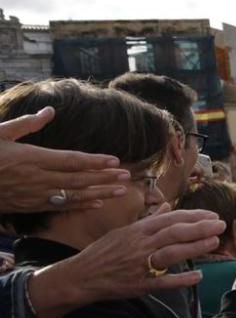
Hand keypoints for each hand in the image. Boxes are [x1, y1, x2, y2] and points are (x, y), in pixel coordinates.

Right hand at [0, 107, 131, 212]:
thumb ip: (26, 124)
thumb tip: (49, 110)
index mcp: (31, 158)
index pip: (70, 160)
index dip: (94, 161)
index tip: (114, 160)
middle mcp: (36, 178)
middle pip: (77, 179)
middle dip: (104, 178)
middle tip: (127, 176)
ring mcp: (33, 194)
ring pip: (72, 195)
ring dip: (98, 193)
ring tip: (120, 191)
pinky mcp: (28, 205)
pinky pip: (59, 207)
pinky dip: (79, 205)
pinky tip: (96, 203)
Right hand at [30, 207, 225, 317]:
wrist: (80, 276)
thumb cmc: (103, 252)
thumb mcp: (123, 231)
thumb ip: (149, 220)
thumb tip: (167, 206)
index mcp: (138, 230)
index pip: (171, 219)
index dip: (193, 216)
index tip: (212, 215)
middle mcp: (140, 244)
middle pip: (174, 232)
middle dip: (200, 227)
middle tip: (221, 225)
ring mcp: (140, 265)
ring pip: (171, 253)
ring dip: (194, 247)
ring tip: (214, 242)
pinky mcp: (139, 284)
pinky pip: (163, 282)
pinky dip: (181, 279)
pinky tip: (198, 277)